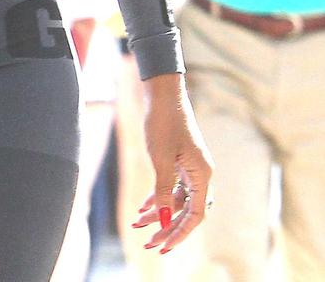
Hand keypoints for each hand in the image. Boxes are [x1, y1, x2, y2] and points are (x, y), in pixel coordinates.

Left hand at [131, 72, 213, 254]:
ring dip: (159, 213)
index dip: (180, 233)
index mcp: (203, 175)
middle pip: (186, 211)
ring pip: (177, 200)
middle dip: (167, 228)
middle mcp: (200, 174)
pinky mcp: (180, 160)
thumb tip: (163, 221)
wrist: (161, 92)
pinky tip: (144, 208)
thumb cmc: (163, 122)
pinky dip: (158, 197)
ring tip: (137, 225)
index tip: (163, 247)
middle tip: (148, 244)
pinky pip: (172, 187)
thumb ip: (163, 191)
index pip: (196, 216)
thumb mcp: (160, 159)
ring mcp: (191, 167)